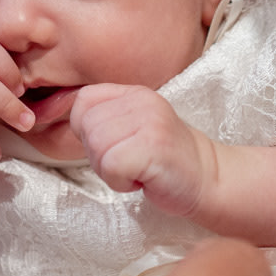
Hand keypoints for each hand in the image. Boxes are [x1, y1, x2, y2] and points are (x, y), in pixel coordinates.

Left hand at [71, 83, 215, 218]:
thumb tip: (67, 122)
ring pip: (96, 147)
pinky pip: (110, 166)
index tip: (111, 145)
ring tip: (136, 170)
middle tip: (128, 163)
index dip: (85, 129)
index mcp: (134, 93)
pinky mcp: (154, 148)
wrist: (209, 179)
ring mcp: (150, 122)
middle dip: (98, 155)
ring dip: (110, 170)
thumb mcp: (135, 126)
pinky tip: (141, 180)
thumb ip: (106, 118)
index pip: (84, 100)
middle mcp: (143, 102)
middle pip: (87, 127)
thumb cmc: (164, 160)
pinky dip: (120, 182)